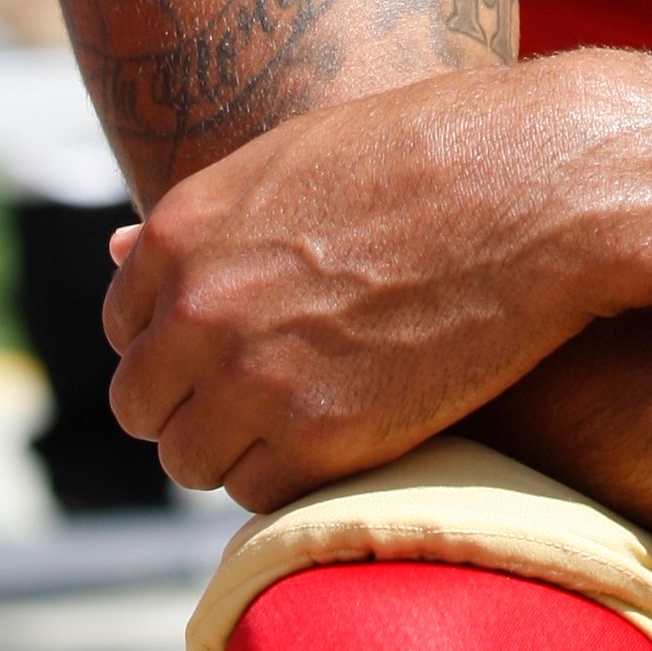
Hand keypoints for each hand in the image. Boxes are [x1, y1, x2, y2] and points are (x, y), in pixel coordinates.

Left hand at [103, 57, 651, 502]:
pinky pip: (263, 494)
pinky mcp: (318, 440)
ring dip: (240, 448)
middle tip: (267, 395)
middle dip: (194, 405)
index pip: (124, 328)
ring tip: (313, 413)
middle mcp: (196, 309)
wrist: (536, 188)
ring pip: (194, 460)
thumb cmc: (431, 156)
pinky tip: (348, 434)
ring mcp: (251, 378)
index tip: (229, 348)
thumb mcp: (296, 160)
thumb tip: (114, 249)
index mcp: (180, 231)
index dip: (178, 344)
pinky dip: (295, 477)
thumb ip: (207, 221)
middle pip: (143, 405)